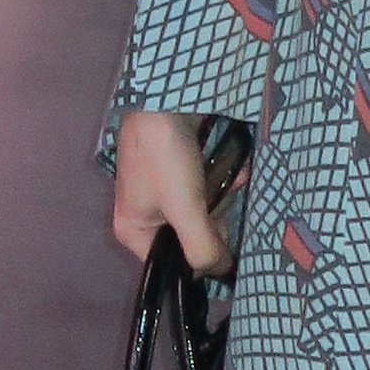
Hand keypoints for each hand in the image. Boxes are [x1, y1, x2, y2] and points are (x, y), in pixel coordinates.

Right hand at [113, 109, 232, 272]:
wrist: (166, 97)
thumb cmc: (165, 157)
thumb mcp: (185, 209)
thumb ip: (203, 247)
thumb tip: (222, 272)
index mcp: (133, 232)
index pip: (172, 264)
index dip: (201, 258)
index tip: (224, 243)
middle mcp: (145, 215)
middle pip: (191, 238)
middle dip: (216, 220)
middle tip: (224, 203)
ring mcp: (162, 191)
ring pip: (204, 212)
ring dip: (224, 196)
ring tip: (233, 179)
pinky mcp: (179, 170)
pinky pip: (206, 187)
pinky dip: (222, 178)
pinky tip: (235, 167)